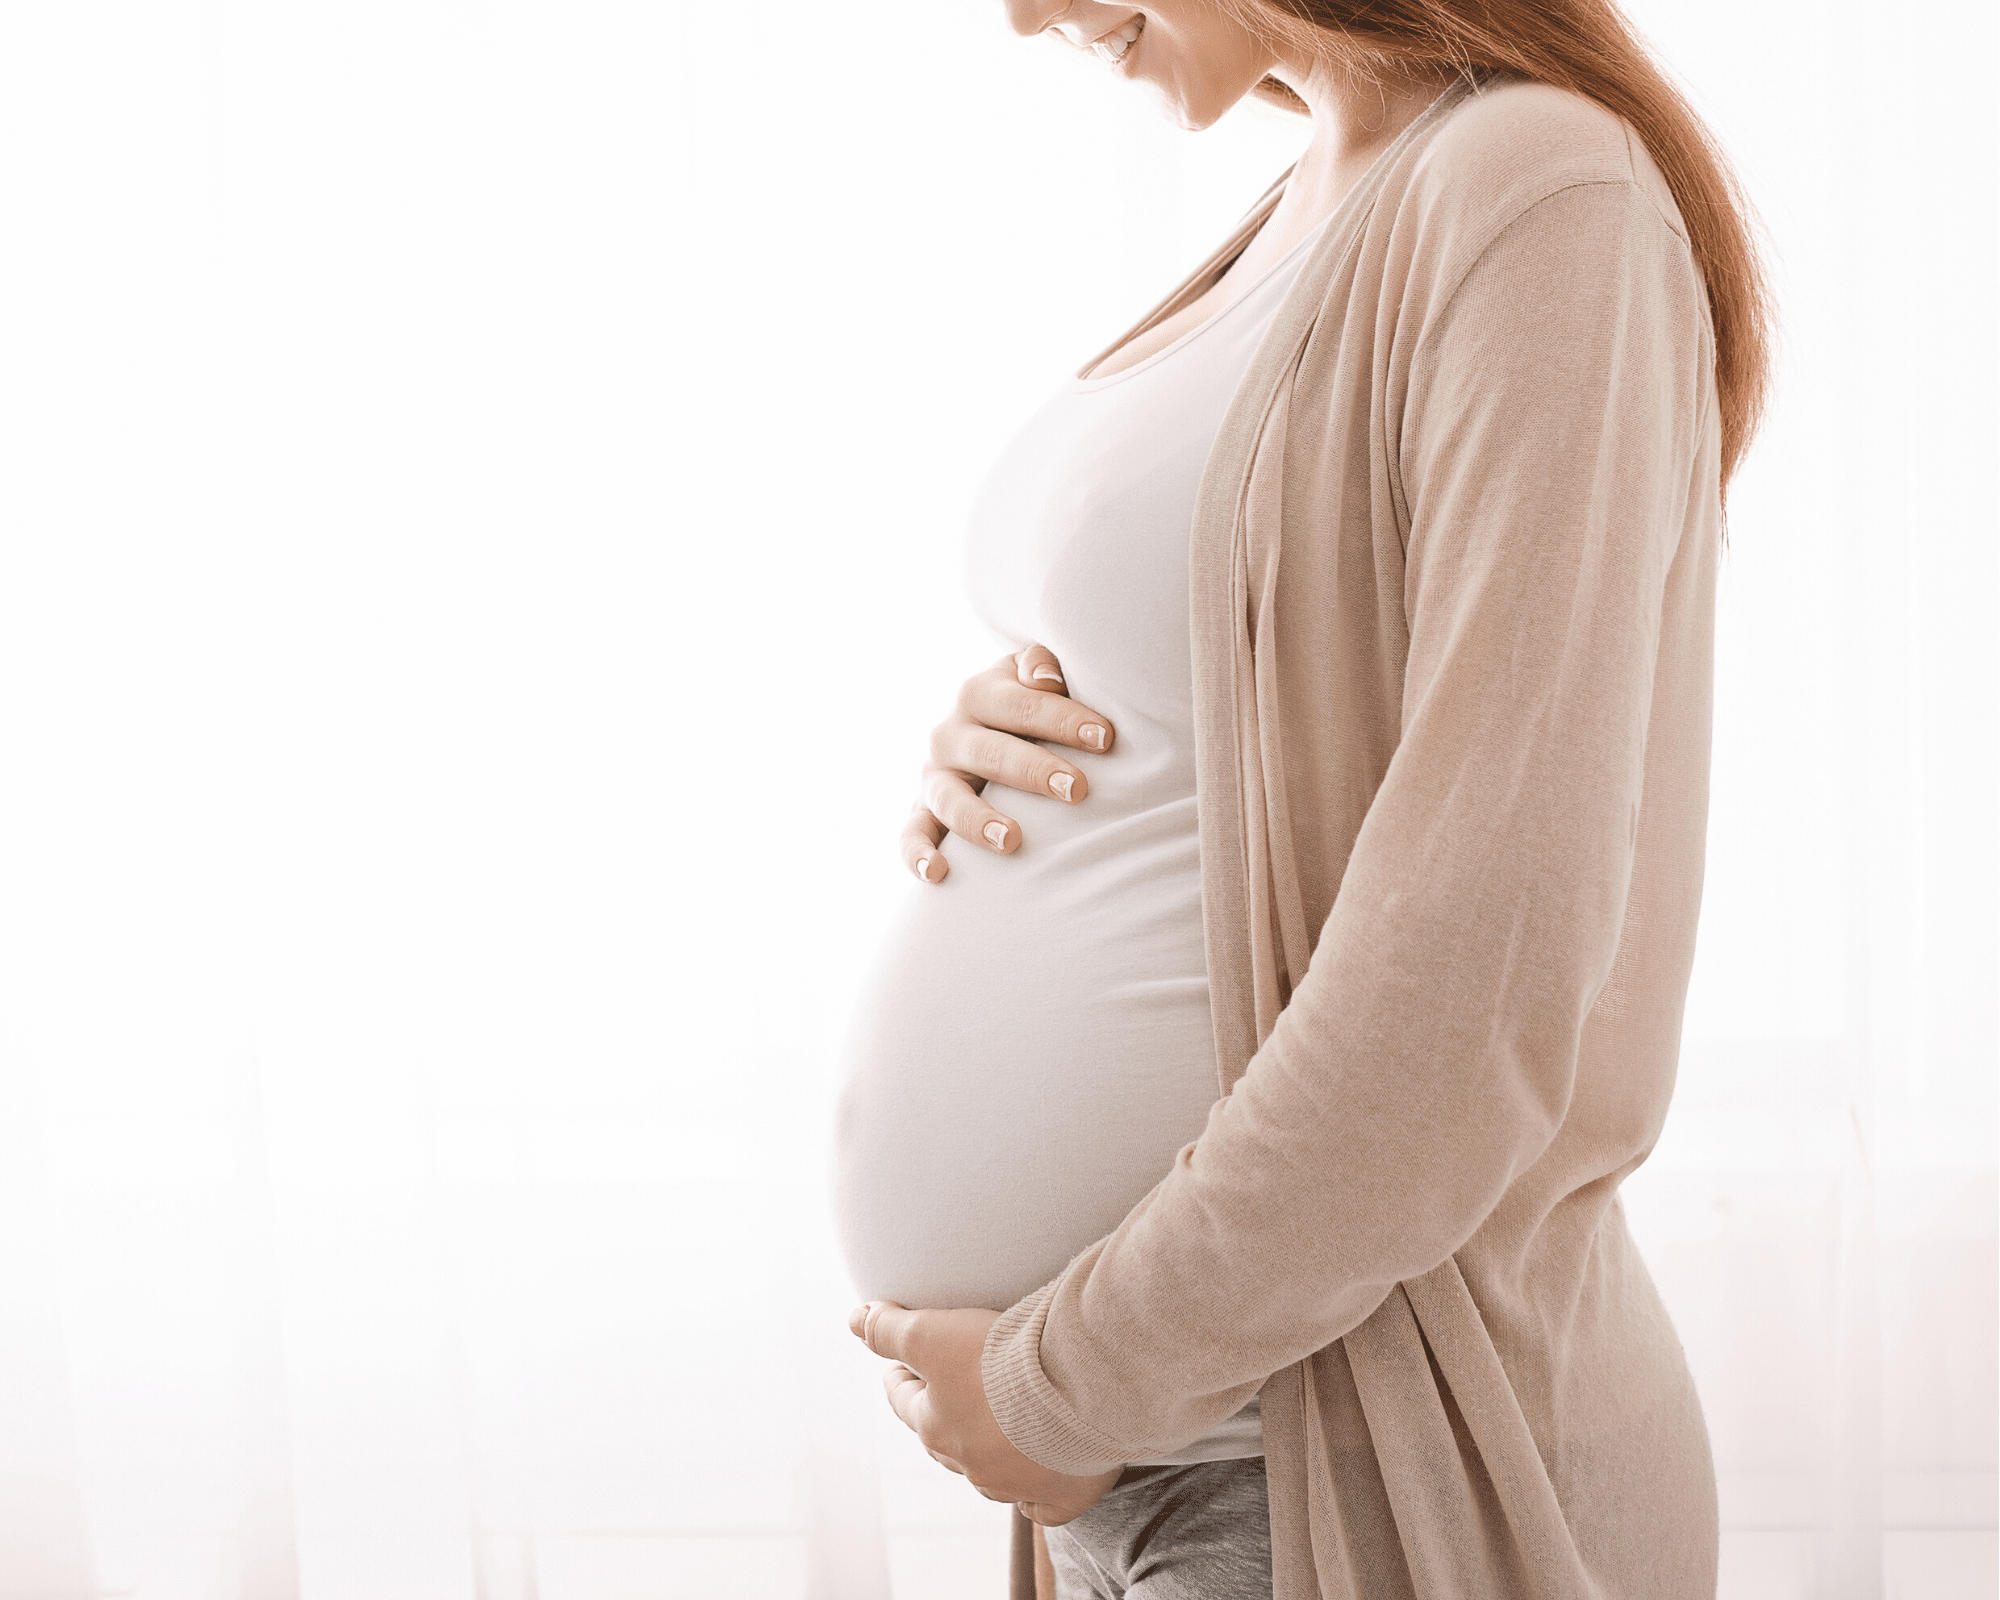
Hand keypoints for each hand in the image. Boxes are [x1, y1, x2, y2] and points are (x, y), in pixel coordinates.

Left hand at [849, 1300, 1122, 1525]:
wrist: (1078, 1389)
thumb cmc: (1002, 1361)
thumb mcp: (931, 1333)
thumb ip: (890, 1328)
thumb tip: (854, 1319)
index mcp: (937, 1428)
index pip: (905, 1402)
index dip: (899, 1380)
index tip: (896, 1367)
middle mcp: (971, 1464)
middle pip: (944, 1440)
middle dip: (940, 1415)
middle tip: (944, 1391)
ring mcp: (1016, 1485)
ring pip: (989, 1473)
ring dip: (986, 1452)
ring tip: (993, 1428)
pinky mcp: (1060, 1497)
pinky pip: (1039, 1506)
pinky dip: (1032, 1497)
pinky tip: (1031, 1491)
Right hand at [901, 643, 1117, 883]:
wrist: (979, 730)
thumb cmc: (1025, 707)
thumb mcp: (1029, 675)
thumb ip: (1040, 665)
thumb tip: (1047, 678)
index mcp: (978, 694)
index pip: (1020, 703)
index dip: (1062, 719)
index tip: (1105, 738)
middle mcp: (949, 734)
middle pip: (989, 752)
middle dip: (1033, 770)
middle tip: (1076, 789)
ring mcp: (932, 776)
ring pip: (949, 798)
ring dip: (978, 819)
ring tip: (1013, 839)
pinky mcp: (920, 812)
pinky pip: (911, 834)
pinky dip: (918, 854)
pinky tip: (938, 873)